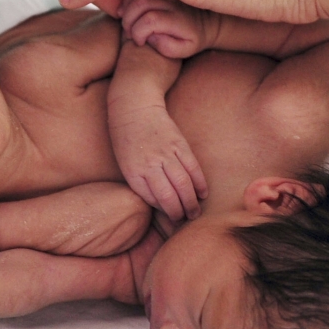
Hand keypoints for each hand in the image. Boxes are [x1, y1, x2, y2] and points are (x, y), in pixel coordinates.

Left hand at [110, 101, 206, 221]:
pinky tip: (203, 193)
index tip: (171, 219)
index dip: (164, 212)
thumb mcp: (125, 163)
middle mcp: (150, 164)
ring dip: (192, 201)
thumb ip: (140, 182)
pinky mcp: (179, 144)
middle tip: (186, 220)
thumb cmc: (125, 138)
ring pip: (184, 183)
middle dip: (180, 212)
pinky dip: (200, 182)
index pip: (153, 199)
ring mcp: (166, 153)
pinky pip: (193, 167)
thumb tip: (159, 202)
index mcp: (134, 172)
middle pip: (170, 195)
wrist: (134, 107)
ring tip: (195, 212)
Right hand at [119, 0, 214, 58]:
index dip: (138, 33)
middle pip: (140, 3)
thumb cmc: (192, 38)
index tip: (139, 42)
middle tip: (128, 33)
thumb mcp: (185, 49)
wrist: (205, 19)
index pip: (150, 20)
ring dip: (126, 8)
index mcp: (179, 17)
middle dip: (128, 21)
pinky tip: (127, 10)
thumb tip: (151, 36)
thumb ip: (168, 47)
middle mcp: (172, 0)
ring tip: (127, 23)